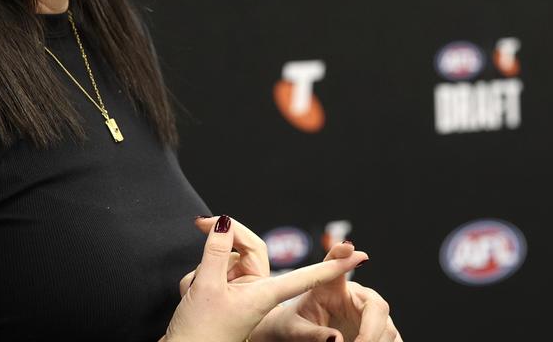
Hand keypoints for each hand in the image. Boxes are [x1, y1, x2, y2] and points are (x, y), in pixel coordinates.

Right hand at [162, 215, 367, 341]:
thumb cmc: (200, 331)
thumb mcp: (207, 287)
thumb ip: (216, 251)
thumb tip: (226, 222)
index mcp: (265, 294)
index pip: (307, 275)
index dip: (334, 265)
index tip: (360, 256)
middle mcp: (260, 293)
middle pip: (251, 248)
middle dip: (226, 239)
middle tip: (199, 223)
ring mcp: (246, 295)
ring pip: (231, 259)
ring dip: (209, 263)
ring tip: (193, 284)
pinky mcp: (231, 297)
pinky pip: (220, 271)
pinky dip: (204, 272)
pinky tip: (192, 292)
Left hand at [253, 242, 400, 341]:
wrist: (297, 336)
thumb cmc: (293, 328)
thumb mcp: (295, 330)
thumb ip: (312, 334)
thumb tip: (338, 340)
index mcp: (330, 287)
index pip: (335, 264)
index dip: (341, 255)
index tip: (349, 249)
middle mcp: (356, 296)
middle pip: (378, 306)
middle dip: (371, 332)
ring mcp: (370, 315)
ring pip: (388, 328)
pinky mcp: (378, 332)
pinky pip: (392, 340)